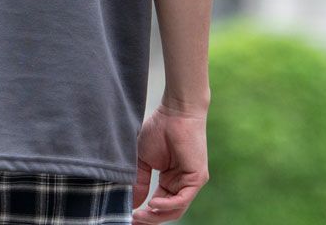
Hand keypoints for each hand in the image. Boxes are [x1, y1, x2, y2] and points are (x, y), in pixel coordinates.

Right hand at [131, 102, 208, 222]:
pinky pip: (182, 199)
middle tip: (132, 220)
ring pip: (175, 209)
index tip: (128, 216)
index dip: (145, 213)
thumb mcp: (143, 159)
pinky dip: (167, 205)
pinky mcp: (197, 178)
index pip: (159, 205)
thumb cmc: (159, 129)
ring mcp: (190, 182)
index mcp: (170, 181)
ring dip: (157, 216)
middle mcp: (181, 184)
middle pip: (167, 212)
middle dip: (150, 219)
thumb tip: (130, 202)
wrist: (175, 112)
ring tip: (140, 215)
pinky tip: (153, 203)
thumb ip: (139, 181)